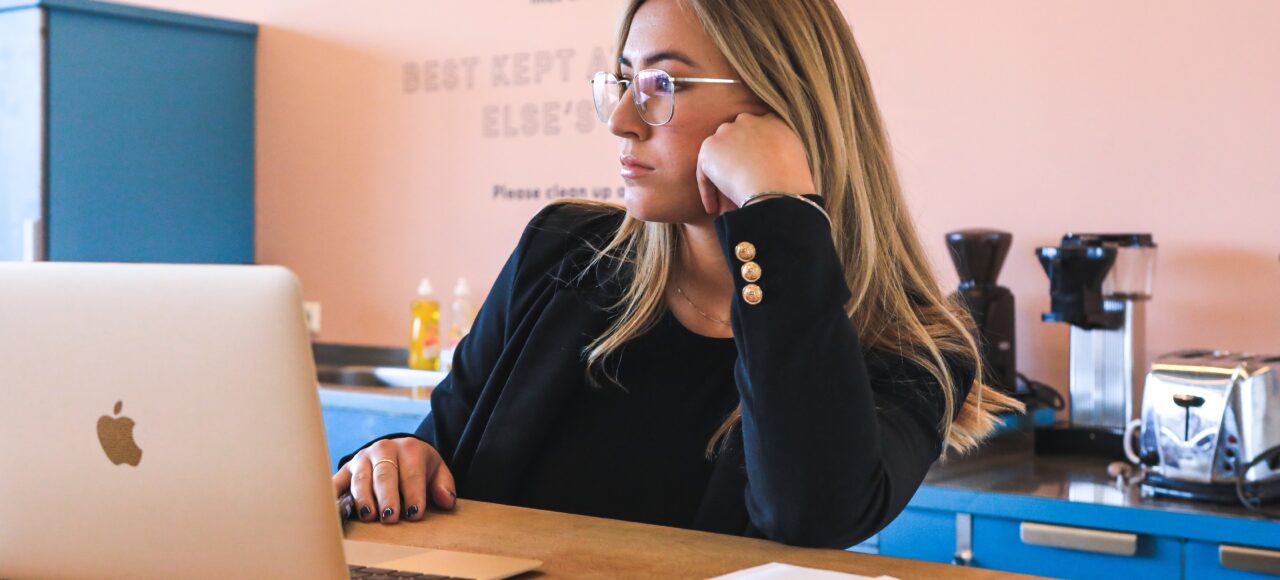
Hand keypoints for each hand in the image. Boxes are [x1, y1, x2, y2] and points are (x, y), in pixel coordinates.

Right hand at [333, 437, 456, 523]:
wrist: (397, 451)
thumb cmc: (419, 467)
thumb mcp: (437, 471)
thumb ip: (444, 486)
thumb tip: (446, 501)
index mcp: (410, 449)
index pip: (412, 473)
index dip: (414, 494)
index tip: (414, 514)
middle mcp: (384, 449)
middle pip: (384, 475)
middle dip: (387, 497)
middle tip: (390, 518)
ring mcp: (362, 458)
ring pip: (361, 479)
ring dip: (363, 498)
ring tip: (369, 517)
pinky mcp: (346, 469)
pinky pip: (336, 481)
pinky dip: (333, 494)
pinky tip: (334, 509)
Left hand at [695, 112, 816, 215]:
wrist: (777, 188)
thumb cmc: (792, 183)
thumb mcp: (797, 160)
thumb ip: (783, 154)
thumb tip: (774, 166)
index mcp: (773, 121)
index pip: (758, 130)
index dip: (752, 151)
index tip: (753, 169)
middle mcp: (749, 120)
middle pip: (735, 136)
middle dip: (734, 156)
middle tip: (736, 181)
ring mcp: (728, 131)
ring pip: (718, 153)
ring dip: (719, 174)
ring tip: (722, 200)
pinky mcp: (710, 147)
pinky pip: (704, 171)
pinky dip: (707, 191)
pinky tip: (713, 208)